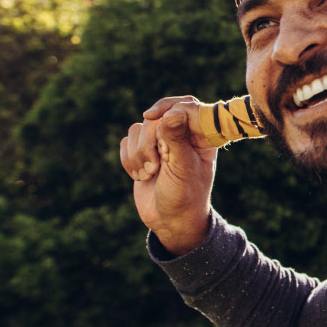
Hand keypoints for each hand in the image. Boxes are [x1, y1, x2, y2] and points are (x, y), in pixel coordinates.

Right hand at [120, 97, 217, 255]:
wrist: (170, 221)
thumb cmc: (184, 196)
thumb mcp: (182, 169)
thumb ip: (177, 140)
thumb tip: (173, 113)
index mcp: (201, 135)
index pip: (185, 105)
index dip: (167, 107)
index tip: (151, 116)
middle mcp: (181, 134)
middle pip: (155, 118)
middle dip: (149, 143)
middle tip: (156, 167)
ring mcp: (160, 142)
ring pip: (137, 129)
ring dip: (138, 154)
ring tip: (150, 174)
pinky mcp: (142, 152)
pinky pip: (126, 142)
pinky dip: (129, 160)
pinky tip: (141, 176)